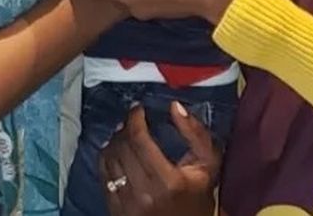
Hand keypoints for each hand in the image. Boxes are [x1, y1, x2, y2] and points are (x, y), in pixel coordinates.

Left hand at [100, 104, 219, 215]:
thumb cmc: (199, 197)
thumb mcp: (208, 164)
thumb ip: (195, 132)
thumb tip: (174, 106)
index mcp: (167, 181)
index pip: (139, 140)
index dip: (135, 119)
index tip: (138, 109)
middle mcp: (144, 193)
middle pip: (122, 147)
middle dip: (125, 127)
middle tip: (132, 119)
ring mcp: (127, 204)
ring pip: (109, 159)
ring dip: (114, 140)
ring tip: (124, 133)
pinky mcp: (116, 210)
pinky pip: (103, 175)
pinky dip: (107, 158)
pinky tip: (115, 151)